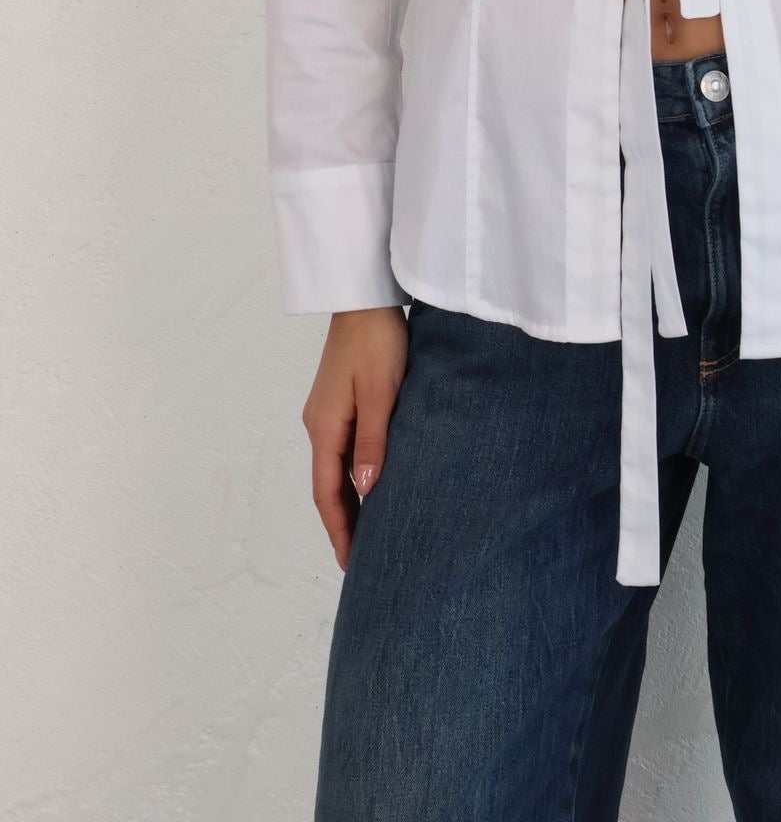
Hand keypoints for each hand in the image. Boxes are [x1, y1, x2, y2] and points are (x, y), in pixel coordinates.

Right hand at [301, 306, 408, 570]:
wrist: (365, 297)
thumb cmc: (377, 340)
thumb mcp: (381, 393)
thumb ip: (374, 441)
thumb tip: (365, 490)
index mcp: (325, 427)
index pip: (327, 492)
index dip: (340, 529)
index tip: (351, 563)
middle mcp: (319, 424)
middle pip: (327, 485)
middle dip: (342, 523)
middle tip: (361, 559)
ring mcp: (328, 412)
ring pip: (335, 468)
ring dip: (348, 501)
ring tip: (369, 532)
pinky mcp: (340, 401)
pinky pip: (342, 449)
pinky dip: (352, 475)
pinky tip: (370, 483)